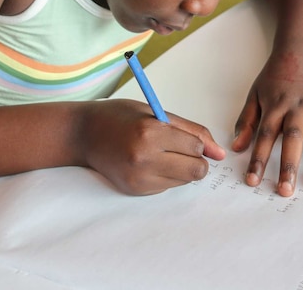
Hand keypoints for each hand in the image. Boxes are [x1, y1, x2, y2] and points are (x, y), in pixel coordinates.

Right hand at [80, 99, 225, 194]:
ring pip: (184, 181)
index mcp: (150, 133)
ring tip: (160, 154)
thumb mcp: (155, 112)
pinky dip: (166, 176)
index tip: (183, 137)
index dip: (195, 142)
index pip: (195, 147)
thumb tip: (219, 153)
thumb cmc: (119, 117)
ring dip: (181, 168)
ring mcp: (139, 178)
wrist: (83, 134)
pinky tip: (148, 163)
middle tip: (182, 150)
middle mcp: (144, 158)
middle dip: (196, 160)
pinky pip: (167, 187)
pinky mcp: (135, 190)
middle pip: (196, 171)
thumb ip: (190, 131)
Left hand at [232, 51, 302, 195]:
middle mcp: (297, 107)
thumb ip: (246, 121)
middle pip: (292, 138)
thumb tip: (236, 147)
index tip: (253, 180)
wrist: (302, 51)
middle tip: (286, 191)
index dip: (258, 158)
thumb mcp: (255, 94)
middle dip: (288, 166)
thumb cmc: (276, 76)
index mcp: (275, 105)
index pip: (264, 135)